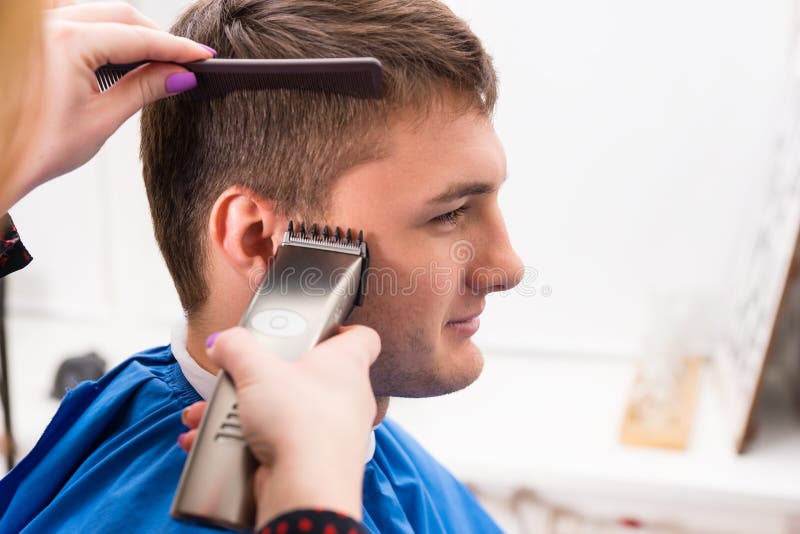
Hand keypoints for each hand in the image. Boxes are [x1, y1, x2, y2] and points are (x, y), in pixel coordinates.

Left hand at [3, 2, 213, 211]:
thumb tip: (179, 76)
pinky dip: (100, 28)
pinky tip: (113, 50)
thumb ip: (143, 90)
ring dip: (129, 30)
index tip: (203, 56)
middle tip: (184, 62)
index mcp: (68, 43)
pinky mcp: (31, 34)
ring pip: (98, 11)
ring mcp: (37, 25)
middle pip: (121, 15)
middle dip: (156, 37)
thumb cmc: (35, 147)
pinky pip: (74, 16)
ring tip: (153, 59)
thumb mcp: (101, 120)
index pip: (138, 38)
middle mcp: (49, 24)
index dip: (176, 48)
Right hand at [180, 325, 380, 524]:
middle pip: (312, 376)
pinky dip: (248, 445)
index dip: (341, 329)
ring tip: (211, 416)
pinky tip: (215, 446)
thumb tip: (224, 342)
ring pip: (289, 414)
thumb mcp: (257, 369)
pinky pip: (281, 446)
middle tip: (245, 377)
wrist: (306, 491)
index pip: (363, 337)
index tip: (316, 329)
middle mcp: (349, 398)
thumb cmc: (299, 422)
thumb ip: (237, 348)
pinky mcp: (316, 463)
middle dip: (270, 379)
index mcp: (347, 365)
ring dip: (248, 414)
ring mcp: (335, 433)